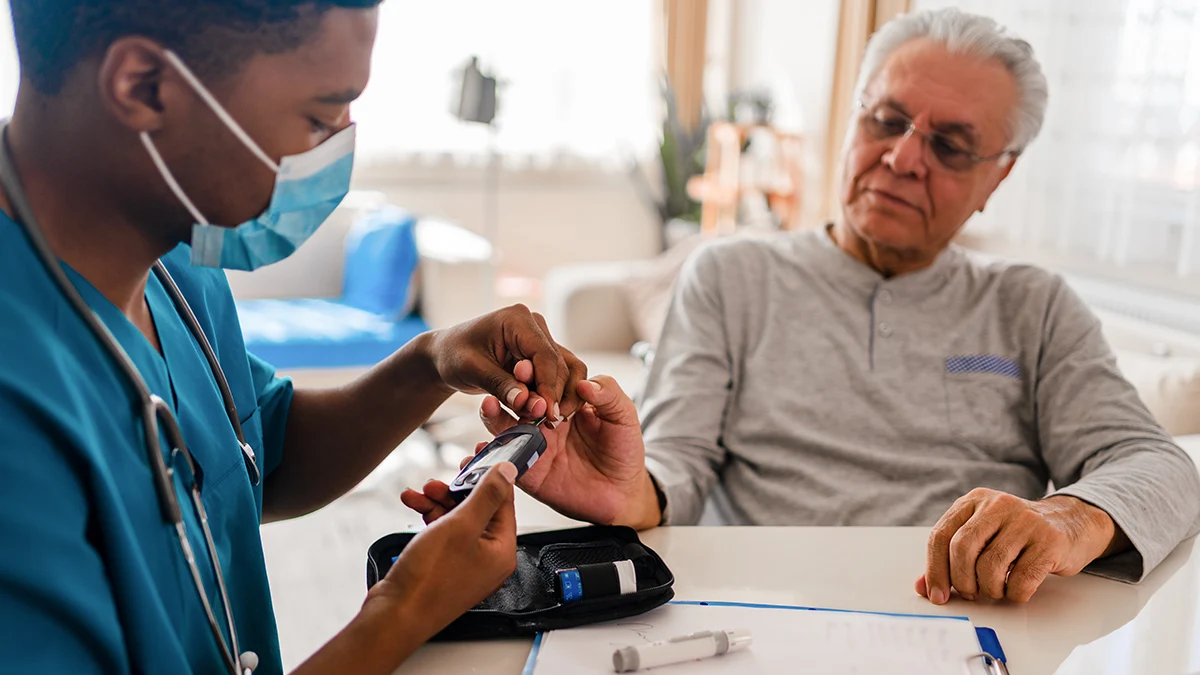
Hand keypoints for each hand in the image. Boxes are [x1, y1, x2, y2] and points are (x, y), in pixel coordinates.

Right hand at [369, 463, 517, 640]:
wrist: (395, 615)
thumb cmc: (429, 579)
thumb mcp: (461, 526)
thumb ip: (487, 495)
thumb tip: (508, 472)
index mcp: (502, 550)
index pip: (504, 502)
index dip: (489, 475)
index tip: (475, 455)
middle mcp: (488, 558)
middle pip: (478, 508)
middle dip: (455, 490)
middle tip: (439, 480)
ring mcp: (466, 563)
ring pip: (457, 519)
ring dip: (438, 501)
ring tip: (420, 493)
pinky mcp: (445, 566)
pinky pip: (443, 532)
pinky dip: (429, 517)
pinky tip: (412, 505)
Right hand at [403, 375, 660, 529]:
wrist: (622, 493)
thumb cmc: (624, 450)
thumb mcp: (624, 416)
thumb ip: (609, 395)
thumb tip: (586, 384)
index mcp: (564, 400)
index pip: (545, 381)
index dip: (537, 372)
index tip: (528, 364)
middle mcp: (544, 419)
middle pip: (521, 399)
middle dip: (514, 390)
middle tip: (510, 384)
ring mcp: (534, 444)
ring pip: (506, 426)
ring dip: (495, 415)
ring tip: (488, 404)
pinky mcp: (528, 472)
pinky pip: (505, 462)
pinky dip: (489, 455)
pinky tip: (480, 448)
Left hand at [424, 305, 587, 419]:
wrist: (446, 354)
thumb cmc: (454, 355)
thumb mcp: (472, 370)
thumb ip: (501, 386)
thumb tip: (531, 405)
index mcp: (517, 319)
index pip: (545, 355)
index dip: (548, 387)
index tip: (547, 413)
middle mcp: (534, 325)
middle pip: (558, 365)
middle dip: (551, 396)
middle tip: (542, 423)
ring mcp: (540, 338)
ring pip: (563, 372)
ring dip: (555, 398)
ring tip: (542, 421)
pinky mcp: (540, 354)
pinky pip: (556, 376)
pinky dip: (550, 396)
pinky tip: (539, 413)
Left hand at [915, 489, 1126, 604]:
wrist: (1071, 524)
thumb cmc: (1017, 536)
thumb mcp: (982, 536)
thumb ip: (950, 558)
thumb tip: (923, 587)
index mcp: (974, 501)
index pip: (940, 535)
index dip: (934, 570)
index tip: (936, 595)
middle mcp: (998, 505)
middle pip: (962, 549)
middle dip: (961, 580)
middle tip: (970, 593)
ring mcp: (1025, 521)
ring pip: (990, 567)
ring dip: (989, 589)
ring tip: (996, 589)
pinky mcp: (1049, 541)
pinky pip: (1021, 580)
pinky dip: (1014, 594)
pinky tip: (1017, 589)